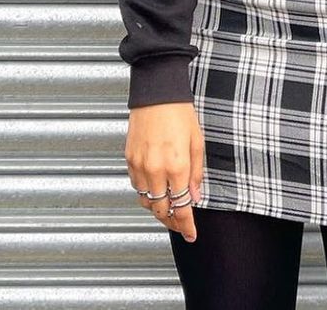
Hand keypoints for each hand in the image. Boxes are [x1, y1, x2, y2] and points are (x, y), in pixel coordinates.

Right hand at [126, 102, 204, 242]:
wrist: (157, 92)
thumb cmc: (180, 112)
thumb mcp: (197, 142)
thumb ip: (196, 173)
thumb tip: (195, 197)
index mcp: (177, 165)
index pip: (181, 207)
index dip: (186, 225)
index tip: (191, 234)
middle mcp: (156, 169)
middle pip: (161, 210)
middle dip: (172, 221)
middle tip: (180, 224)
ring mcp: (140, 165)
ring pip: (146, 201)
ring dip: (157, 208)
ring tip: (168, 208)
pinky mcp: (129, 159)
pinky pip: (136, 186)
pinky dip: (146, 192)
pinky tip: (155, 189)